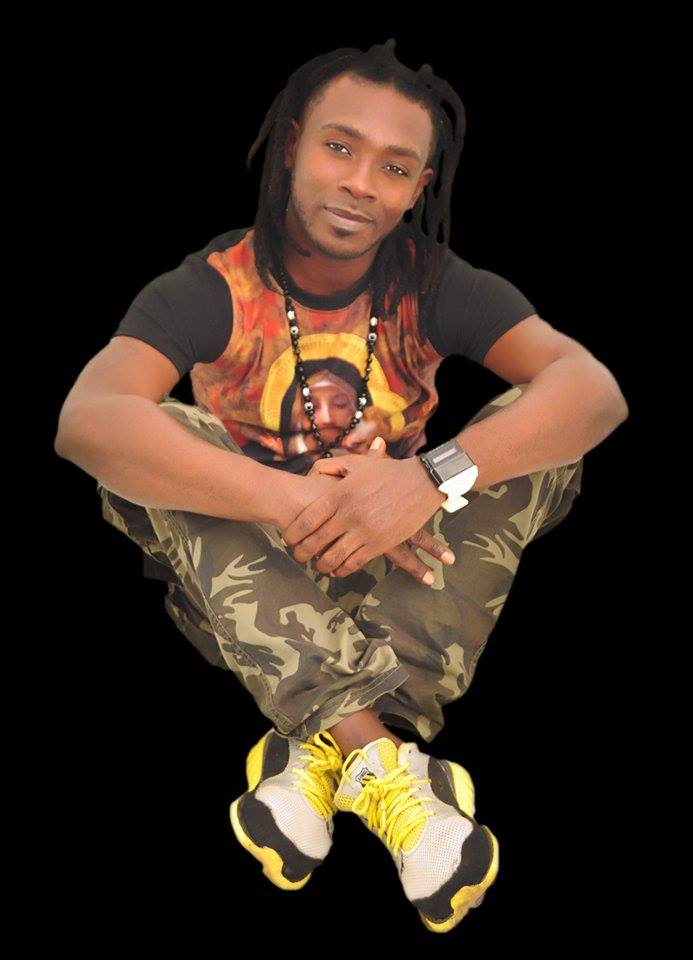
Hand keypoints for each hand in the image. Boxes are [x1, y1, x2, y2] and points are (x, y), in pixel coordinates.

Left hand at [280, 437, 453, 584]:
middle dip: (302, 552)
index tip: (287, 539)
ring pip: (334, 557)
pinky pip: (355, 563)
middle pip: (317, 541)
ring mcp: (365, 532)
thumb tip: (308, 473)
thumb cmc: (387, 472)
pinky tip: (336, 570)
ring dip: (321, 564)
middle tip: (296, 556)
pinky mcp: (380, 544)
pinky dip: (342, 570)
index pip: (308, 520)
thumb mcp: (356, 463)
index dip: (294, 533)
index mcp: (340, 494)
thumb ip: (328, 466)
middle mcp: (350, 515)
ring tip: (316, 564)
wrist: (421, 483)